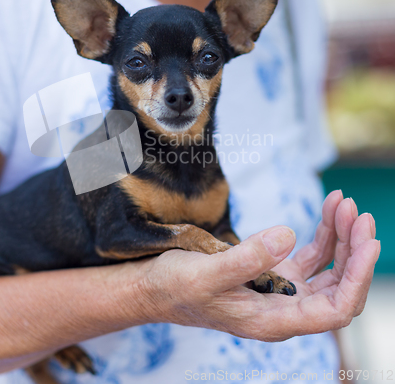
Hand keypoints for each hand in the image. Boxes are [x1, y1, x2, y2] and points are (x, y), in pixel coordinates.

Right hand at [139, 190, 379, 341]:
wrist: (156, 287)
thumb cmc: (177, 288)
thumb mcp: (207, 274)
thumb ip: (247, 259)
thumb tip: (288, 235)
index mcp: (273, 321)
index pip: (334, 309)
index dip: (357, 278)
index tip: (368, 241)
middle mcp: (284, 309)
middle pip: (338, 285)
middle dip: (353, 249)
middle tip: (355, 210)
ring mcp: (280, 290)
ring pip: (326, 267)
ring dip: (340, 237)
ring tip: (342, 203)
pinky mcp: (272, 272)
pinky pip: (308, 254)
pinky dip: (321, 233)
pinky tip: (328, 210)